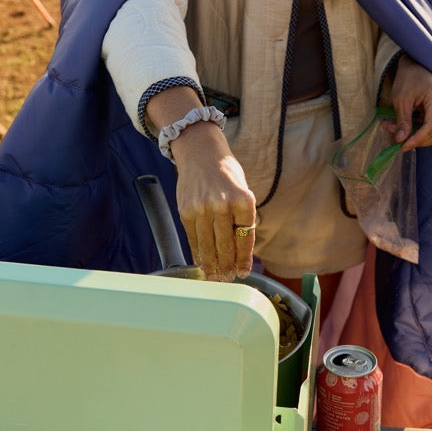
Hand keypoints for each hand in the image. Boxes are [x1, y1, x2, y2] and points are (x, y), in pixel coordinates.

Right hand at [146, 86, 255, 281]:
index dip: (244, 258)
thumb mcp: (242, 190)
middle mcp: (222, 204)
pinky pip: (193, 238)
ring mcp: (202, 208)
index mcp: (243, 199)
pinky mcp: (186, 211)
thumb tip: (241, 250)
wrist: (200, 151)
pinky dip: (198, 252)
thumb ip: (242, 218)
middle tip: (229, 279)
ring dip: (212, 264)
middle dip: (228, 266)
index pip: (246, 237)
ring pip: (208, 246)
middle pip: (226, 245)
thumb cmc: (225, 172)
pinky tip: (202, 261)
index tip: (243, 272)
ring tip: (216, 276)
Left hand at [387, 56, 431, 150]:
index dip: (417, 140)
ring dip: (418, 137)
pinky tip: (408, 126)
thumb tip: (400, 141)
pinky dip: (422, 131)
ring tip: (399, 131)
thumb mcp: (401, 99)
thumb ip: (402, 120)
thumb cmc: (407, 78)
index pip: (431, 127)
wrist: (416, 65)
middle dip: (417, 141)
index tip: (402, 146)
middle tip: (398, 140)